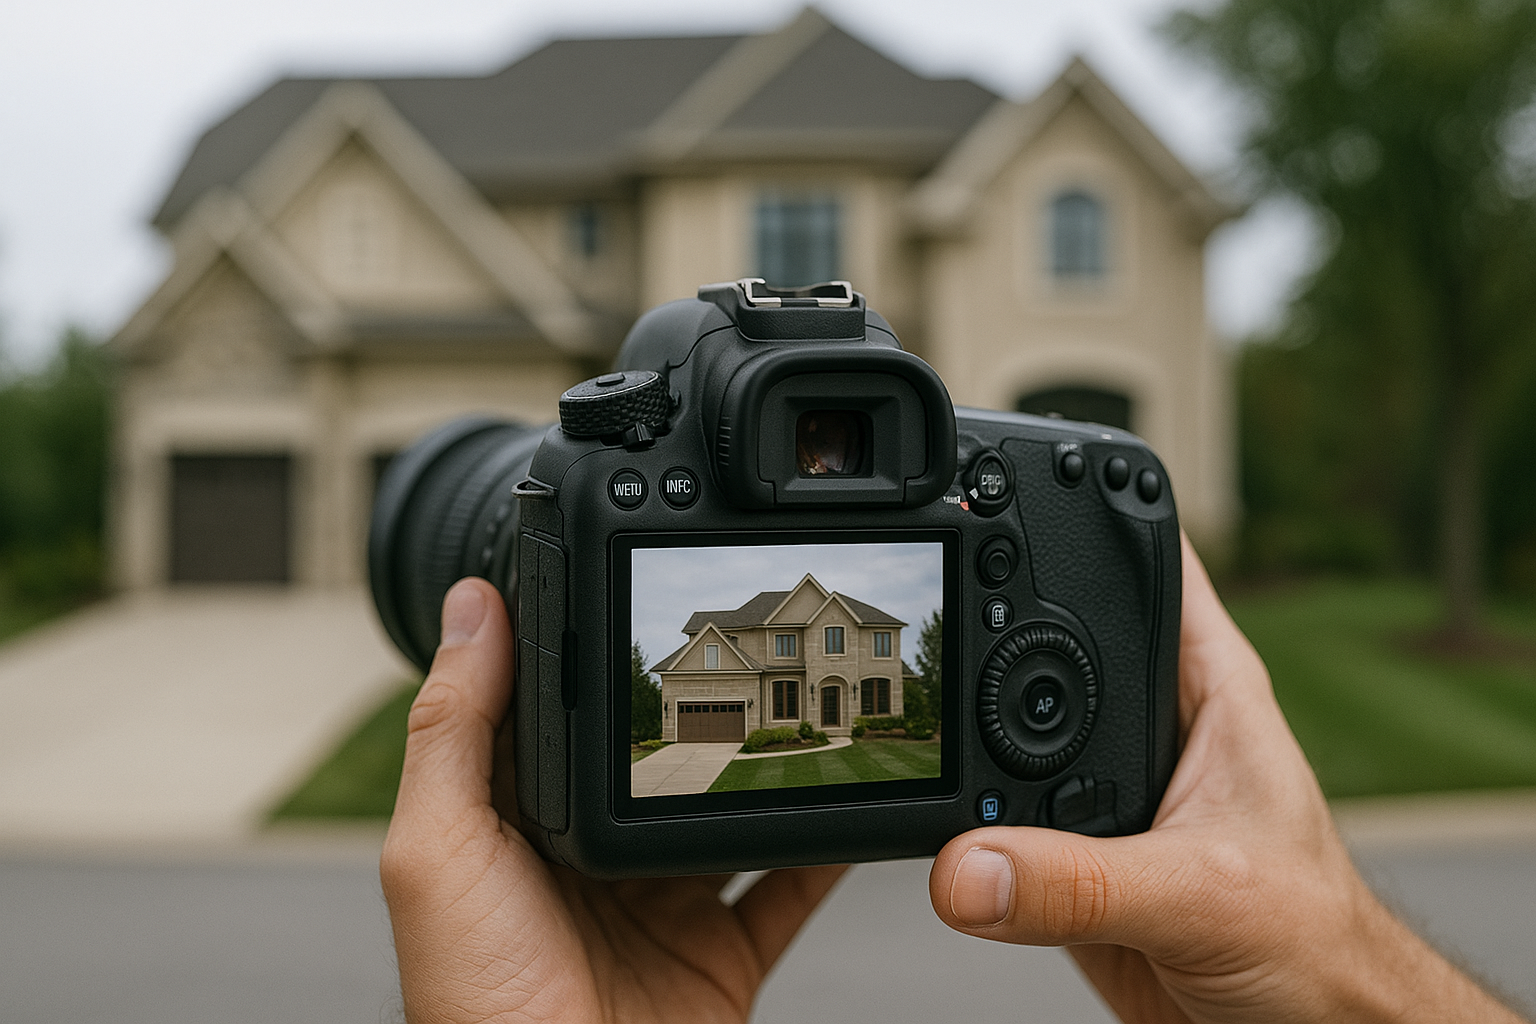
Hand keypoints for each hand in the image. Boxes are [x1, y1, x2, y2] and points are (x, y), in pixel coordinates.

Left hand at [380, 577, 844, 1023]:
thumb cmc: (475, 1010)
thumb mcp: (437, 852)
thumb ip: (453, 729)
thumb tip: (472, 608)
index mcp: (514, 826)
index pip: (554, 717)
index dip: (584, 657)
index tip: (623, 591)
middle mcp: (587, 860)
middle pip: (652, 762)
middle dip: (694, 712)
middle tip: (743, 648)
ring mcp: (659, 906)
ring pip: (724, 817)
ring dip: (762, 773)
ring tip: (806, 713)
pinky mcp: (718, 952)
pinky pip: (785, 886)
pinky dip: (823, 850)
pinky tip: (849, 807)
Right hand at [929, 535, 1526, 1023]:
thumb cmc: (1315, 945)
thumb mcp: (1201, 897)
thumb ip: (1082, 881)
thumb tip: (970, 866)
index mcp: (1205, 689)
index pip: (1142, 567)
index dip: (1080, 517)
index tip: (1001, 500)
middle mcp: (1148, 726)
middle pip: (1050, 642)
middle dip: (989, 635)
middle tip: (931, 634)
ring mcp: (1102, 793)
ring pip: (1010, 738)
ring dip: (968, 748)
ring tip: (924, 753)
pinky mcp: (1069, 860)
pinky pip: (994, 832)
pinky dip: (963, 838)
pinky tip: (943, 845)